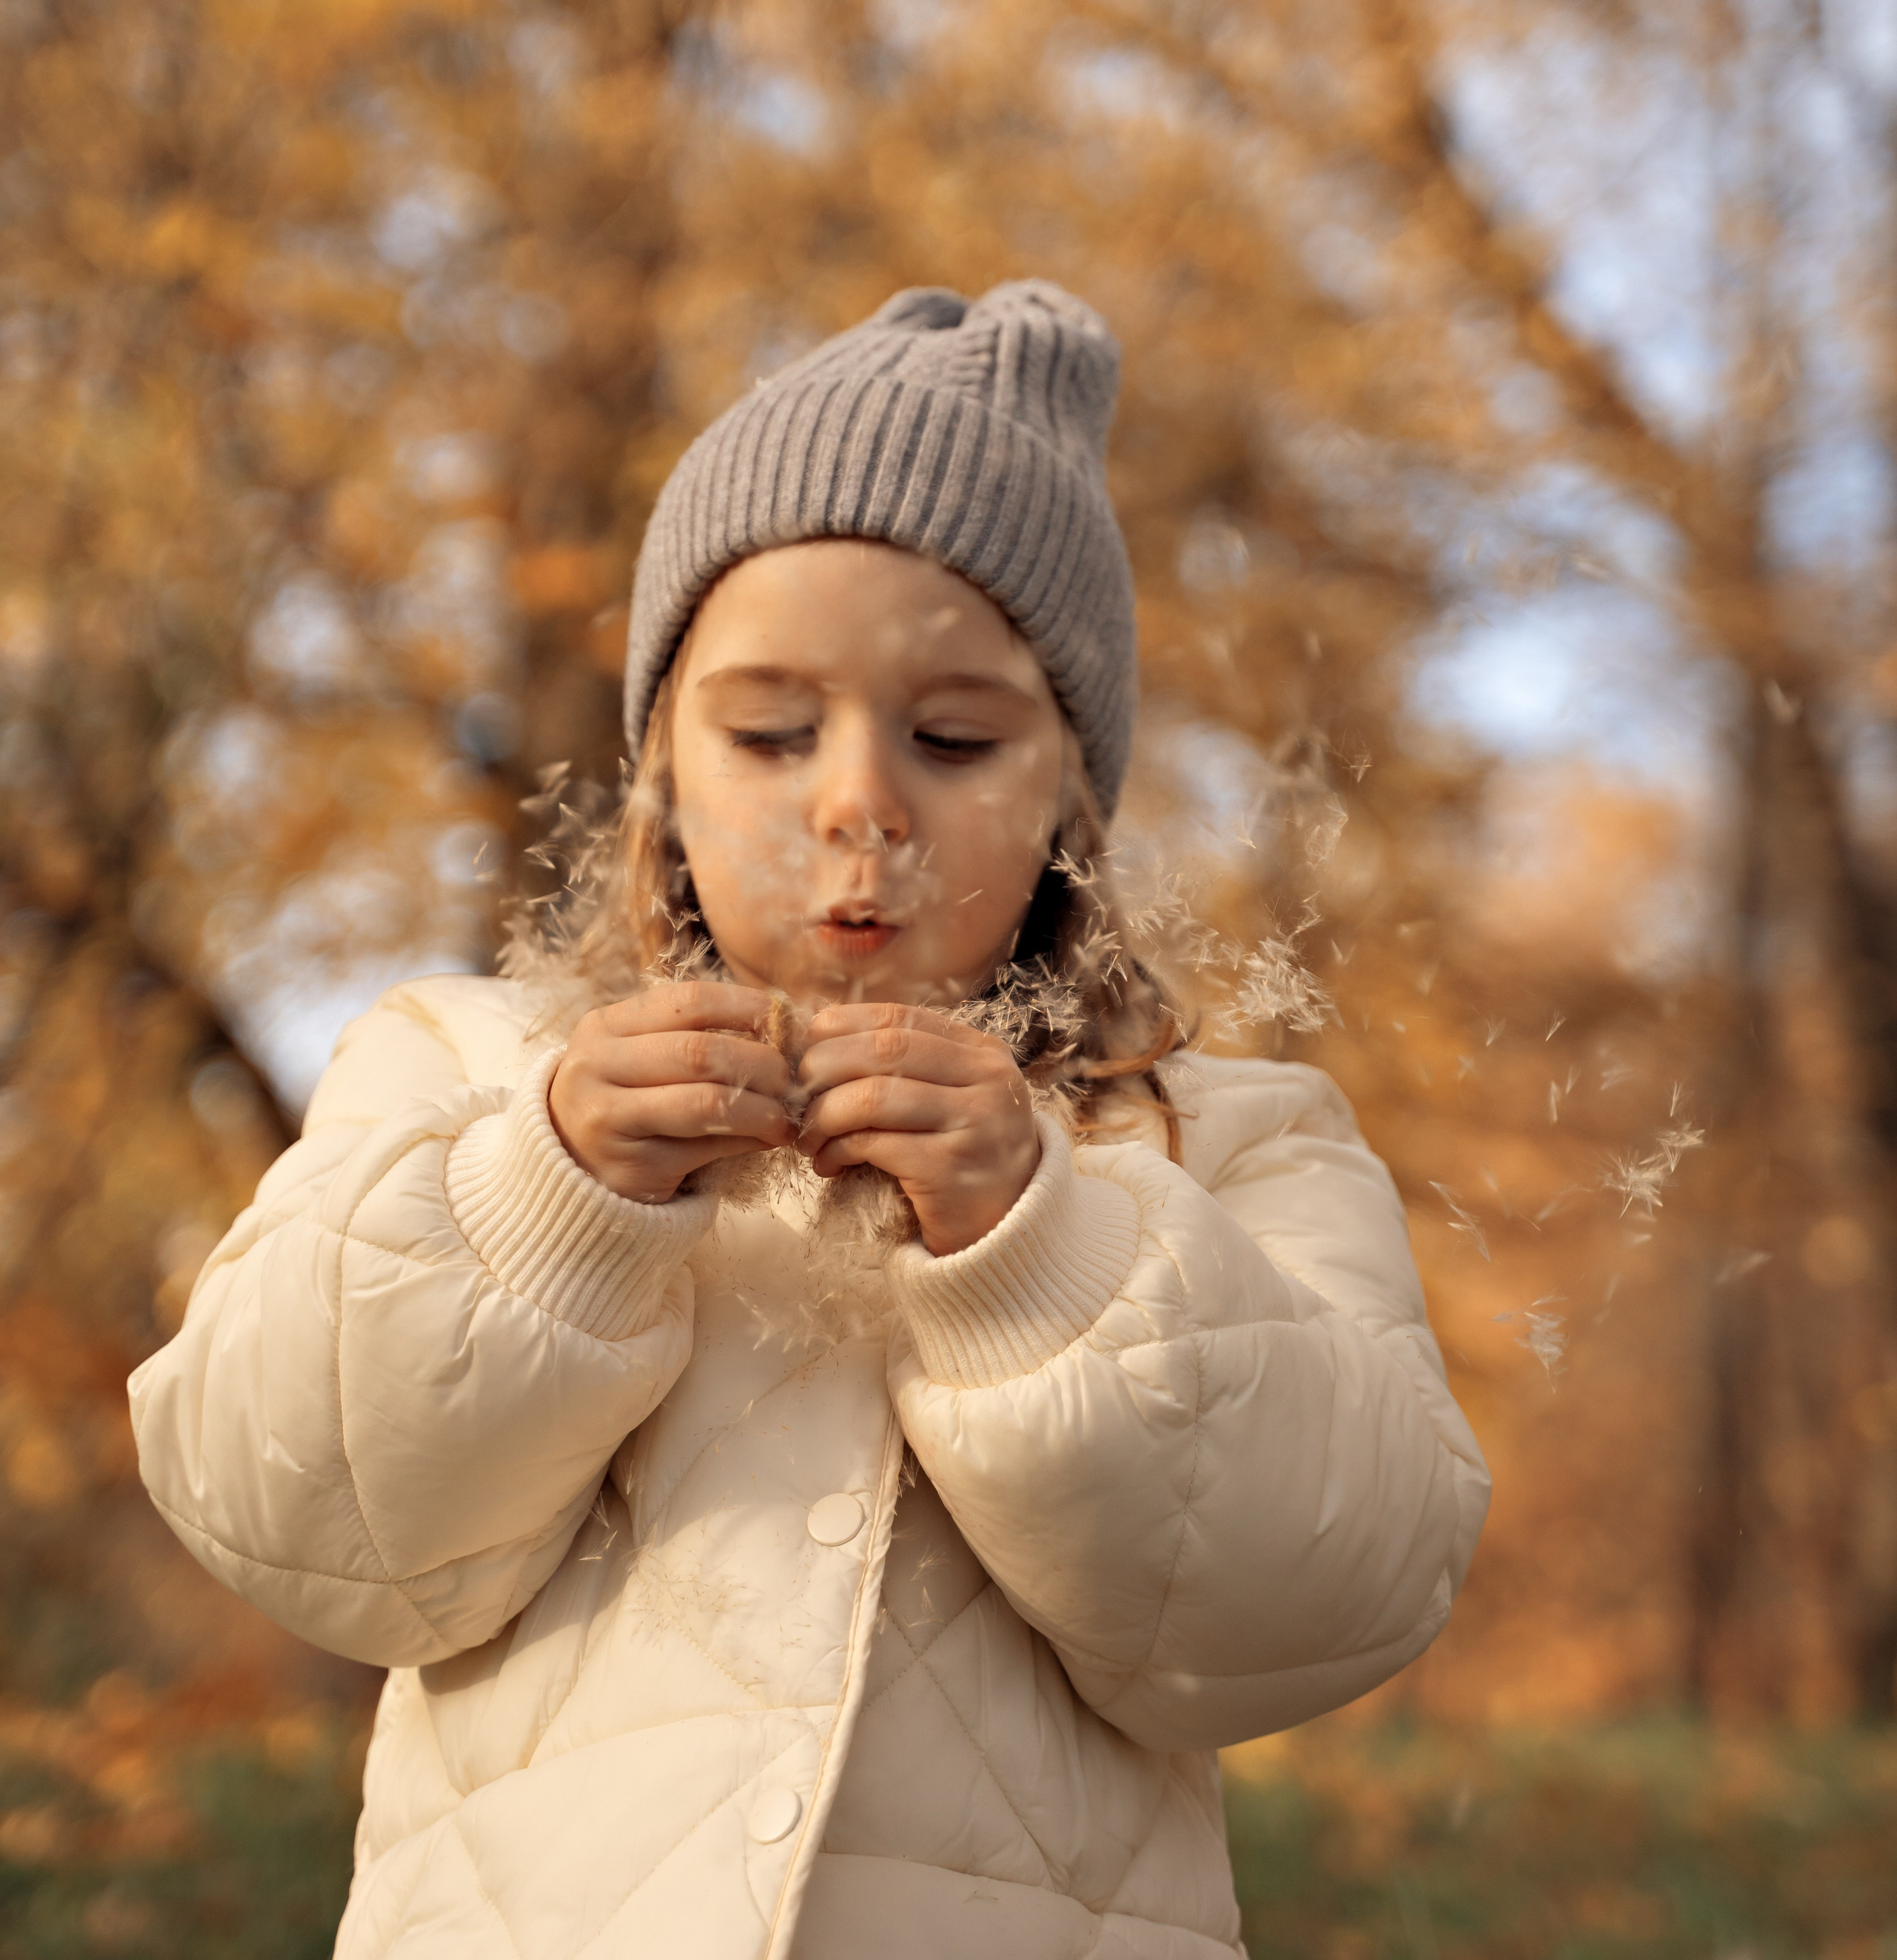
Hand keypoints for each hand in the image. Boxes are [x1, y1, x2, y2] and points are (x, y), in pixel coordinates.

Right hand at [548, 983, 794, 1202]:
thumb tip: (781, 1028)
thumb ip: (692, 1036)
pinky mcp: (629, 1167)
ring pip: (706, 1103)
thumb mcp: (638, 1056)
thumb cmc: (623, 1101)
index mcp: (605, 1027)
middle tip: (792, 1078)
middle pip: (700, 1052)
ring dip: (761, 1109)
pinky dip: (747, 1142)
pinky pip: (704, 1149)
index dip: (747, 1007)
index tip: (785, 1022)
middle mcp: (597, 1067)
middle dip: (761, 1063)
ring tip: (786, 1116)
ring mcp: (608, 1119)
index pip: (689, 1002)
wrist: (568, 1170)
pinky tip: (767, 1140)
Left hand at [795, 1003, 1040, 1256]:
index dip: (843, 1025)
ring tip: (808, 1136)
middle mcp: (988, 1080)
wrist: (1006, 1236)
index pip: (901, 1018)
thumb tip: (820, 1041)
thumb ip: (907, 1069)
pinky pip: (874, 1144)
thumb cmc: (960, 1162)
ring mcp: (975, 1123)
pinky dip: (837, 1150)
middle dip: (825, 1068)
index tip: (807, 1046)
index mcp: (983, 1053)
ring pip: (873, 1096)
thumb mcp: (950, 1101)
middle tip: (797, 1095)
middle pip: (884, 1050)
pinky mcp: (951, 1168)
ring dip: (824, 1114)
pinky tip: (828, 1164)